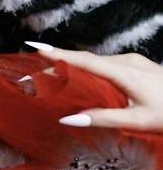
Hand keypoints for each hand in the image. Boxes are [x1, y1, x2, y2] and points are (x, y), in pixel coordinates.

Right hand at [30, 44, 162, 131]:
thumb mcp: (136, 122)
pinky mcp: (137, 66)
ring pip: (94, 62)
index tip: (33, 47)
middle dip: (56, 64)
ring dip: (70, 67)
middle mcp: (126, 61)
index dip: (56, 55)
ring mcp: (133, 62)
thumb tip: (66, 119)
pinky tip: (79, 78)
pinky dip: (86, 69)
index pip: (83, 60)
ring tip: (48, 77)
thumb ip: (101, 119)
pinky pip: (104, 64)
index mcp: (123, 71)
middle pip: (84, 60)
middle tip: (32, 75)